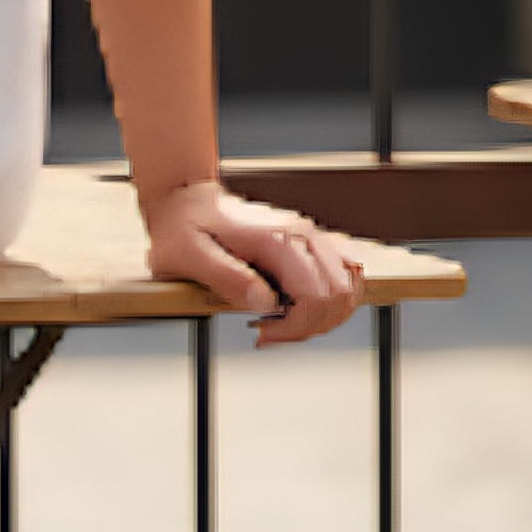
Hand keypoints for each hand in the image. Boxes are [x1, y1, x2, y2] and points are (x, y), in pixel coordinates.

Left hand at [143, 181, 364, 345]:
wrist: (185, 198)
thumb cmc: (183, 226)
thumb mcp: (188, 255)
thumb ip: (228, 278)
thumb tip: (265, 303)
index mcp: (277, 239)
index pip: (318, 296)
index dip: (297, 327)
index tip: (263, 334)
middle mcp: (302, 234)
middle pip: (340, 294)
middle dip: (310, 326)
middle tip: (271, 331)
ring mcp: (308, 236)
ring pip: (348, 285)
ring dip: (324, 315)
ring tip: (284, 322)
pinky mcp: (308, 242)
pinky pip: (342, 274)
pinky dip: (329, 300)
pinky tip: (298, 308)